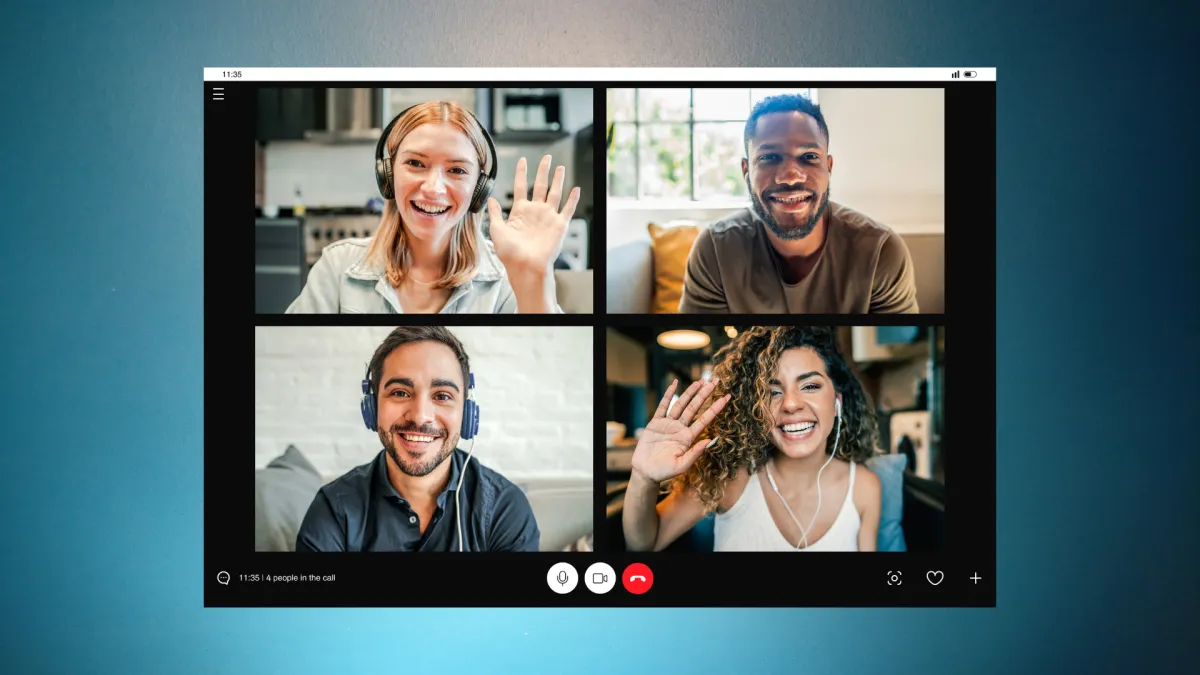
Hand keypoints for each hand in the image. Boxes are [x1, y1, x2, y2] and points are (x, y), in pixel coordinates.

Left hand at [487, 155, 580, 276]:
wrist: (525, 266)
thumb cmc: (510, 253)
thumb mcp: (497, 230)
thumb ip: (495, 213)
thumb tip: (490, 199)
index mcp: (520, 211)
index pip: (520, 186)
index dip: (521, 173)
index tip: (522, 161)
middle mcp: (535, 212)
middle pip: (540, 185)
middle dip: (543, 171)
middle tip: (546, 158)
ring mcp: (548, 217)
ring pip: (555, 193)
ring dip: (558, 180)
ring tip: (560, 167)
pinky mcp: (559, 225)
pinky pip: (568, 209)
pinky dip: (573, 199)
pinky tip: (576, 189)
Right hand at [630, 378, 731, 483]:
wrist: (645, 472)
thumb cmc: (664, 471)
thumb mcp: (682, 466)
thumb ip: (695, 453)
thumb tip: (710, 440)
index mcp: (689, 438)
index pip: (705, 419)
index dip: (716, 408)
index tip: (727, 397)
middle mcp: (680, 428)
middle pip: (695, 407)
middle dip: (705, 394)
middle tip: (716, 381)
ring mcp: (668, 424)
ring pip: (681, 404)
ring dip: (690, 392)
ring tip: (700, 381)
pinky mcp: (655, 423)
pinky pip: (663, 406)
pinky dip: (668, 394)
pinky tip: (674, 384)